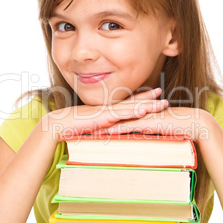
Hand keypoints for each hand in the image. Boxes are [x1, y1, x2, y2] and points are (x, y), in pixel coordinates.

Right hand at [44, 87, 168, 141]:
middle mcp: (109, 108)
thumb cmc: (73, 126)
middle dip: (149, 97)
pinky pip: (123, 114)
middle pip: (132, 102)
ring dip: (148, 104)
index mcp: (107, 109)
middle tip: (162, 93)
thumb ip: (102, 125)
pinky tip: (144, 111)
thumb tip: (108, 129)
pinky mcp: (105, 117)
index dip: (141, 98)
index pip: (127, 102)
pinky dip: (134, 112)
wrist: (60, 124)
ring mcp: (108, 111)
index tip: (154, 93)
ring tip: (162, 103)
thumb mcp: (91, 125)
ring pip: (132, 107)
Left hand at [95, 106, 209, 141]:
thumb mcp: (160, 129)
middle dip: (100, 120)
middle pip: (115, 117)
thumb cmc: (179, 127)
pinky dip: (117, 130)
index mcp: (141, 114)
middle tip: (84, 125)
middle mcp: (140, 113)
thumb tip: (142, 137)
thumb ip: (150, 131)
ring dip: (104, 125)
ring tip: (88, 129)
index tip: (93, 124)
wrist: (194, 123)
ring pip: (119, 121)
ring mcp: (143, 117)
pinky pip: (129, 126)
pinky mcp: (148, 123)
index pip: (120, 117)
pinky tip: (106, 133)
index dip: (106, 120)